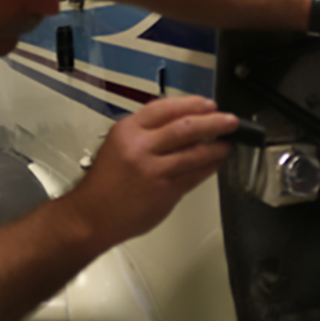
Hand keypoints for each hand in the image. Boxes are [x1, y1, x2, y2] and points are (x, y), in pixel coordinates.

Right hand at [69, 96, 237, 247]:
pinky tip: (215, 162)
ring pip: (195, 152)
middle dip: (213, 121)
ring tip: (227, 143)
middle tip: (229, 120)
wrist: (90, 216)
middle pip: (186, 127)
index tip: (208, 104)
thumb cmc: (105, 183)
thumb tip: (182, 121)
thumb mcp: (118, 144)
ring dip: (216, 146)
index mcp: (128, 130)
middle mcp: (141, 147)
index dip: (192, 104)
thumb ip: (147, 132)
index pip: (166, 107)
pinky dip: (209, 167)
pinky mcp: (165, 192)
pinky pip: (194, 175)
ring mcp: (154, 170)